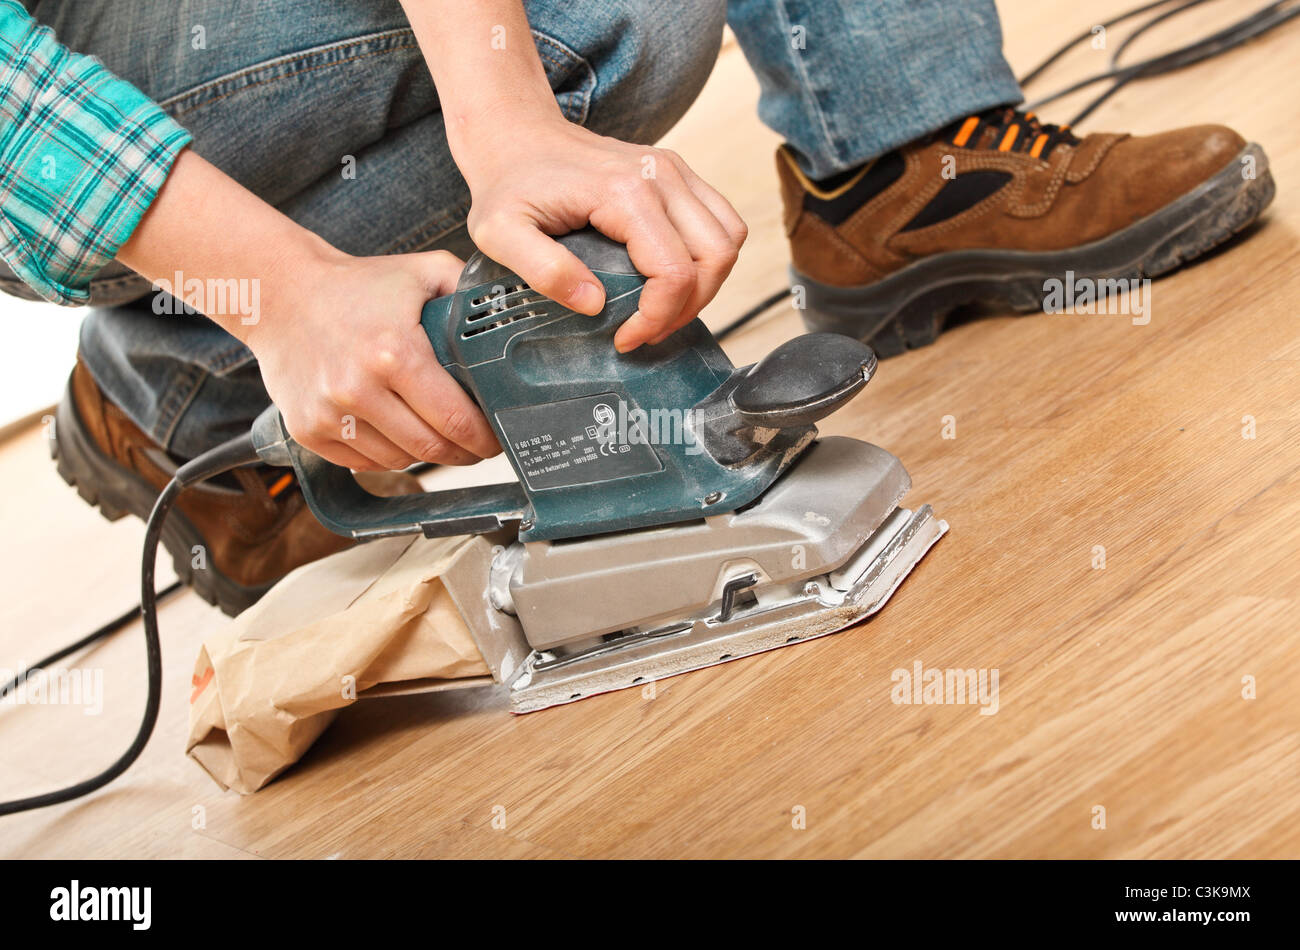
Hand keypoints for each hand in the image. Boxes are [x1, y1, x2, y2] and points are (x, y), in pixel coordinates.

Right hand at [247, 248, 500, 470]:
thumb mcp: (423, 272)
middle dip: (464, 453)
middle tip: (478, 444)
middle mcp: (358, 389)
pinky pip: (364, 462)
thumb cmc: (357, 285)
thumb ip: (470, 291)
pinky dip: (387, 455)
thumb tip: (512, 310)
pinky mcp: (307, 430)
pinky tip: (397, 433)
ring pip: (399, 461)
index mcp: (394, 354)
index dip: (485, 438)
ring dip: (426, 454)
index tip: (497, 438)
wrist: (279, 293)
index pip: (456, 421)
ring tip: (437, 434)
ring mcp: (329, 415)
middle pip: (432, 449)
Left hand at [459, 114, 747, 351]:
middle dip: (689, 307)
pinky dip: (708, 258)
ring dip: (707, 284)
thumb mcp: (498, 233)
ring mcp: (674, 170)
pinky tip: (672, 278)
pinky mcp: (676, 173)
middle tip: (648, 330)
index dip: (657, 318)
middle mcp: (661, 176)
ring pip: (728, 238)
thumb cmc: (507, 183)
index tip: (625, 338)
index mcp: (625, 193)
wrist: (516, 133)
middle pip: (715, 257)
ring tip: (663, 310)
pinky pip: (720, 221)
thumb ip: (544, 270)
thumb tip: (595, 303)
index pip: (675, 272)